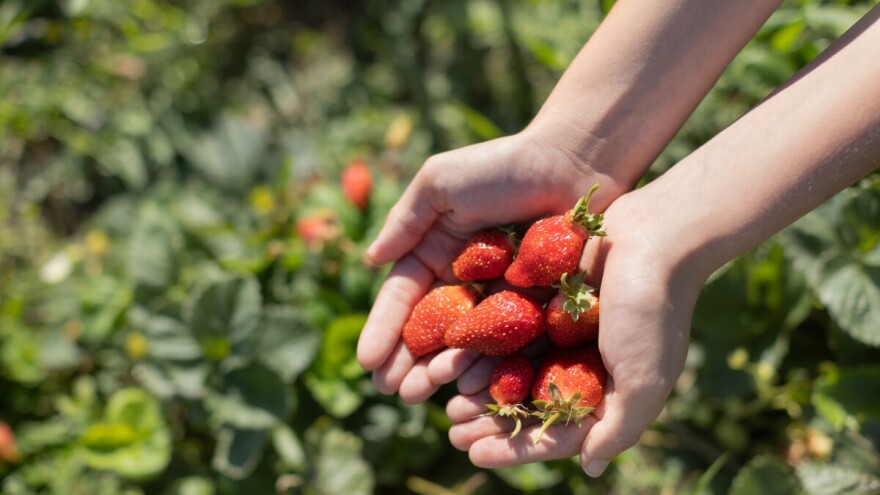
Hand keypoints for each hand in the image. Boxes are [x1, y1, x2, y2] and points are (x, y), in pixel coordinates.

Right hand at [356, 127, 630, 402]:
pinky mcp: (535, 308)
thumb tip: (370, 259)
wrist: (572, 162)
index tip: (367, 360)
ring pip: (465, 345)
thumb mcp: (440, 183)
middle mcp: (464, 282)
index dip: (384, 329)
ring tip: (422, 393)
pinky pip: (508, 343)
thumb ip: (405, 221)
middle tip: (391, 389)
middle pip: (430, 330)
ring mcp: (499, 299)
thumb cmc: (502, 165)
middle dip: (407, 361)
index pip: (403, 299)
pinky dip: (488, 366)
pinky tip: (470, 386)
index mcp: (435, 253)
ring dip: (441, 370)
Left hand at [444, 191, 707, 476]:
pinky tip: (455, 358)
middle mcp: (581, 365)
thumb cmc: (653, 311)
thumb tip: (590, 467)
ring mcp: (562, 333)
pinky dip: (484, 346)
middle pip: (528, 404)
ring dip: (481, 387)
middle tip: (452, 432)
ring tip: (448, 401)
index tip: (474, 454)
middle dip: (490, 421)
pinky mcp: (545, 301)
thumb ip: (618, 427)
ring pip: (513, 368)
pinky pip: (508, 329)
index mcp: (606, 391)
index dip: (514, 447)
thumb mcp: (644, 380)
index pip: (554, 432)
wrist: (653, 234)